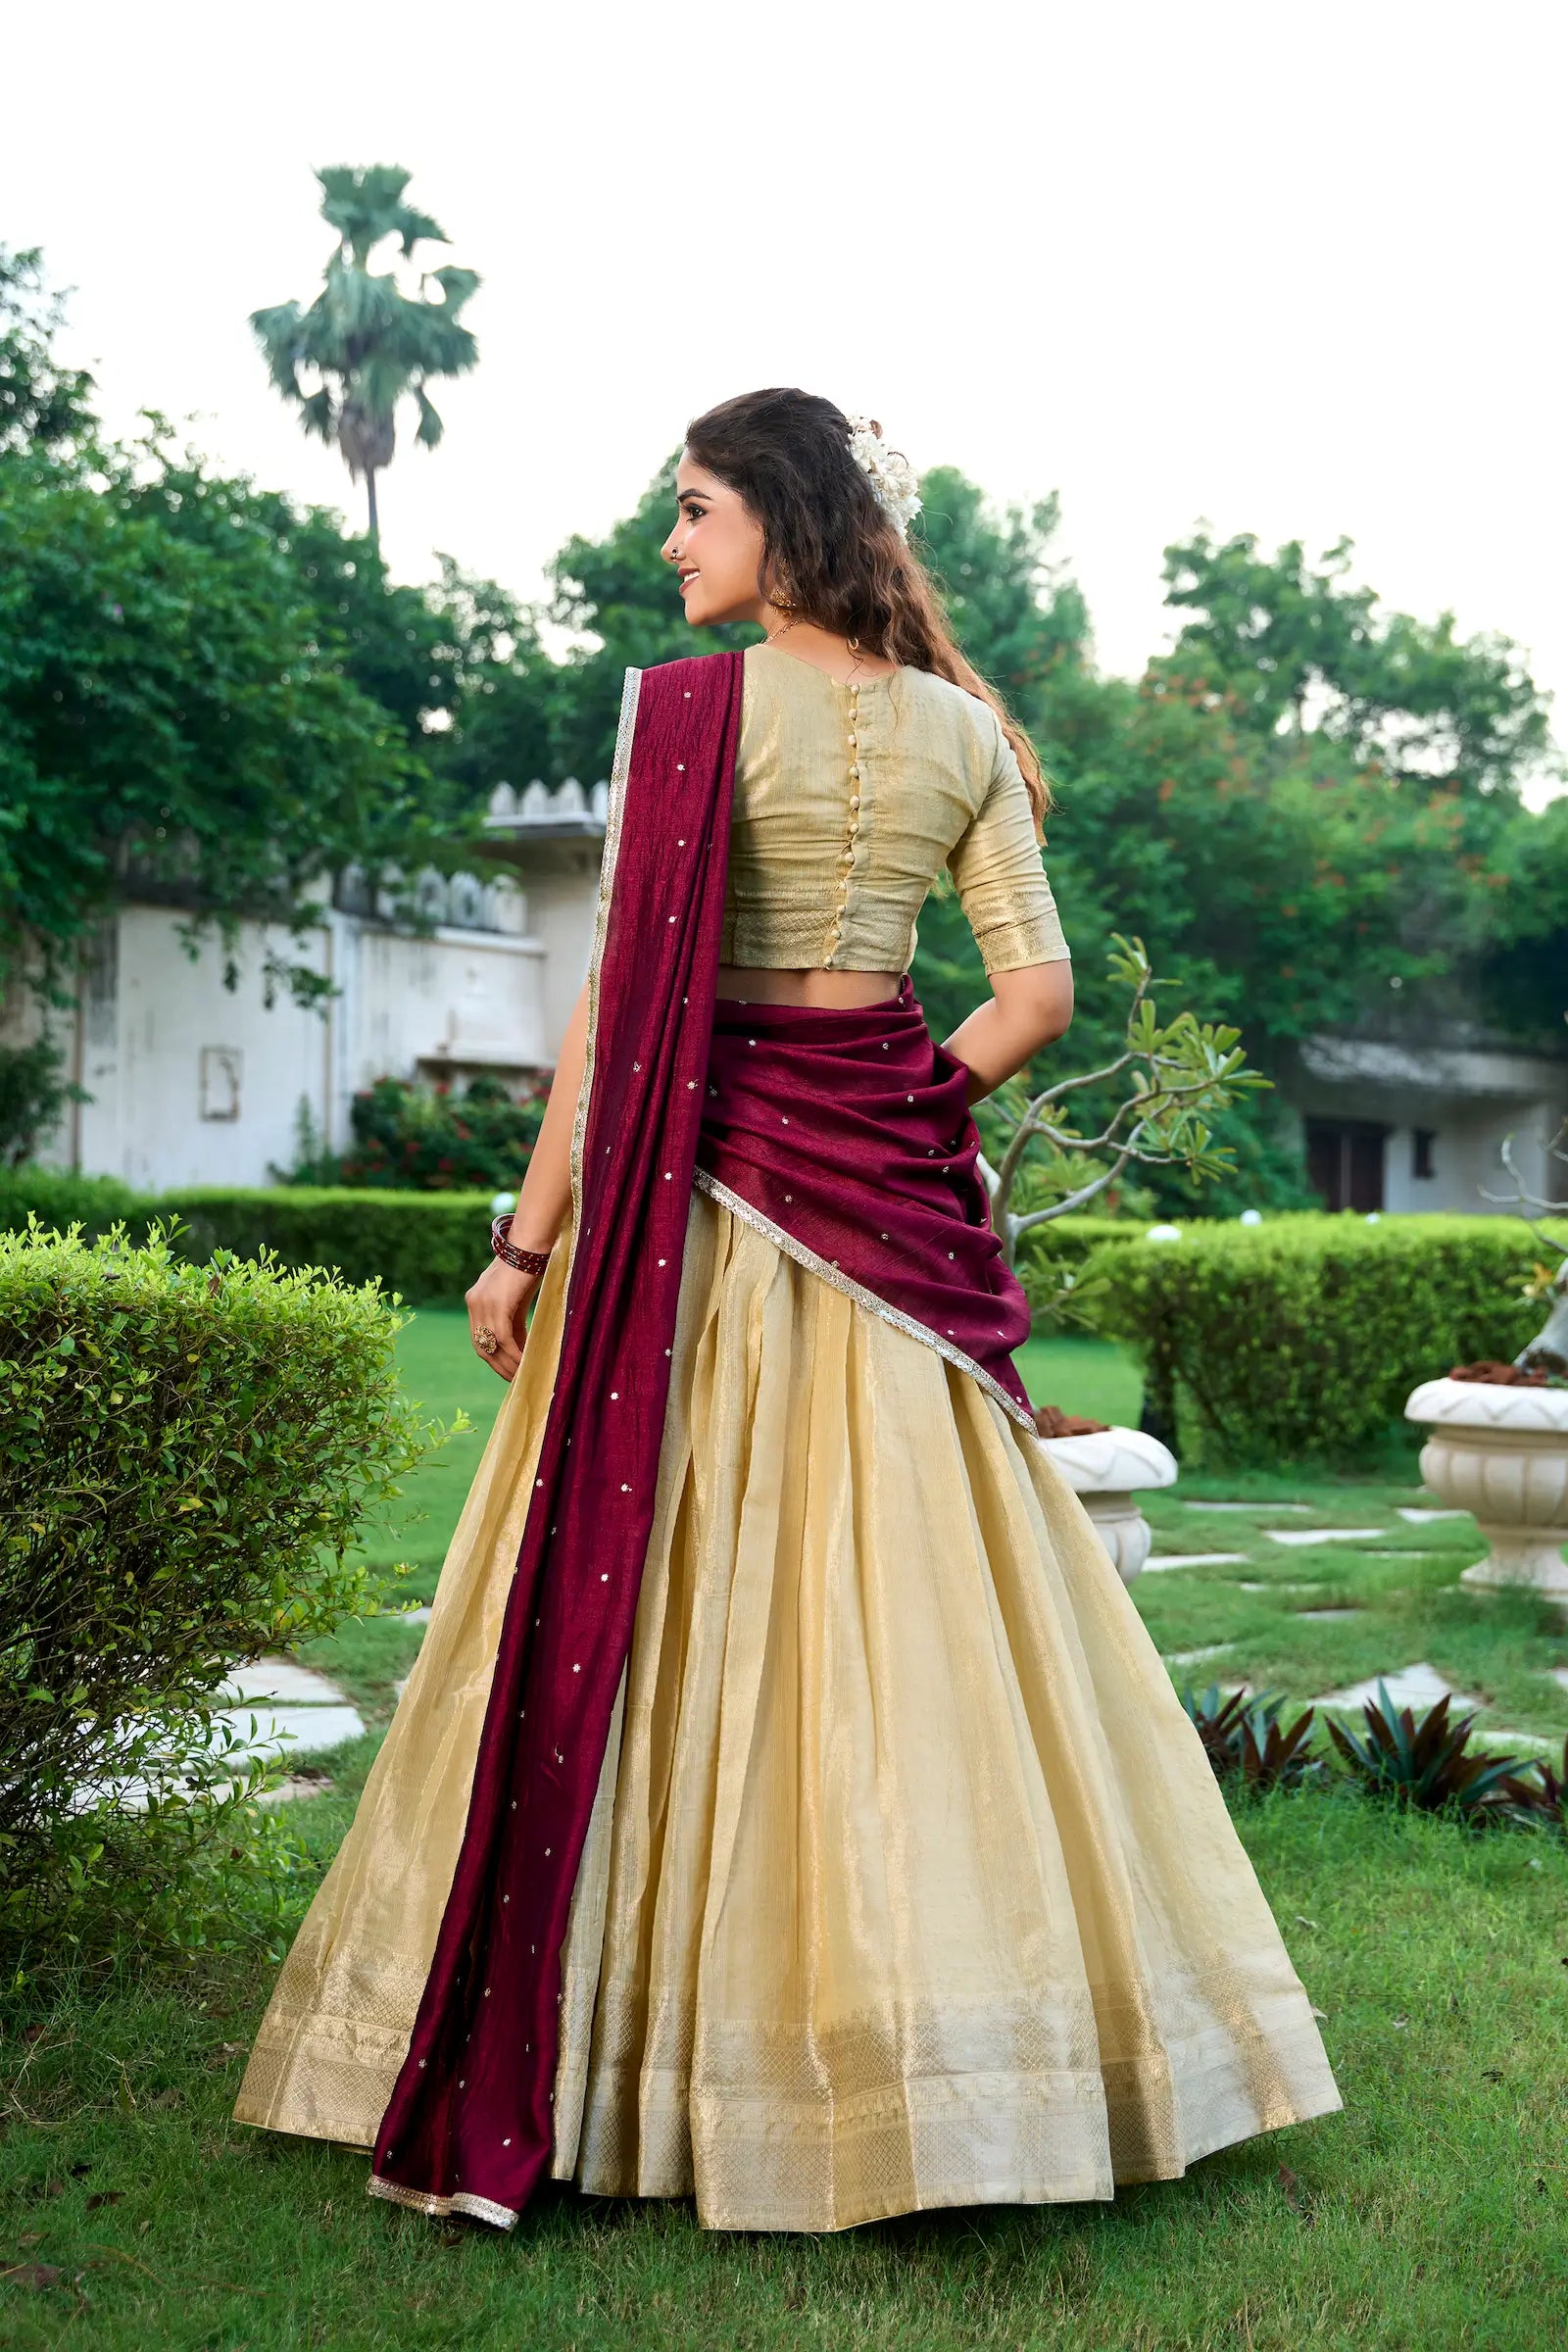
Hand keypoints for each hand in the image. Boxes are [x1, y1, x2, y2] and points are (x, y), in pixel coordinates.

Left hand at [465, 1257, 542, 1381]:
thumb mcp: (515, 1298)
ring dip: (508, 1364)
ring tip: (522, 1376)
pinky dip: (514, 1354)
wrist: (530, 1245)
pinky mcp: (497, 1305)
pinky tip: (525, 1363)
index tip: (507, 1371)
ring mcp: (483, 1304)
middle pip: (481, 1346)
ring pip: (492, 1345)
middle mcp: (473, 1303)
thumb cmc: (527, 1267)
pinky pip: (504, 1338)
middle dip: (498, 1366)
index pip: (478, 1338)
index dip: (492, 1358)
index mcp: (474, 1300)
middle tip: (514, 1380)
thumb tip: (518, 1347)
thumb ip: (512, 1320)